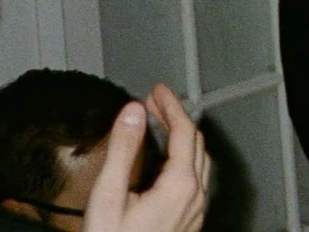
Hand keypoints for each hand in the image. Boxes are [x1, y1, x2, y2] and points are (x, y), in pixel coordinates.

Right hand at [84, 86, 207, 231]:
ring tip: (159, 126)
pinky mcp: (189, 224)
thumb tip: (132, 111)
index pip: (185, 131)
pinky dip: (184, 158)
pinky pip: (196, 180)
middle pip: (196, 143)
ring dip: (182, 138)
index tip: (156, 90)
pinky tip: (164, 162)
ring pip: (200, 162)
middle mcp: (196, 197)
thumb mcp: (109, 197)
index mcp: (181, 186)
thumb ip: (122, 151)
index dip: (171, 105)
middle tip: (153, 103)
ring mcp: (196, 212)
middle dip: (177, 118)